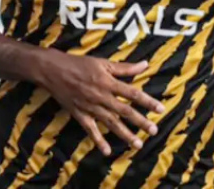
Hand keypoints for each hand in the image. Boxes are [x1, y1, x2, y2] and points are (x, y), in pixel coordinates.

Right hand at [37, 51, 164, 155]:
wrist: (53, 70)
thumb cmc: (79, 63)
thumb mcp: (103, 62)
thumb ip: (125, 67)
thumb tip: (145, 65)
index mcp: (108, 82)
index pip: (132, 93)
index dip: (147, 101)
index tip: (160, 109)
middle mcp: (101, 96)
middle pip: (124, 111)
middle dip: (140, 121)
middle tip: (154, 130)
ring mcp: (90, 107)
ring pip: (110, 123)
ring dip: (125, 134)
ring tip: (138, 144)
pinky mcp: (79, 114)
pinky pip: (90, 130)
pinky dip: (98, 141)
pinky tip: (107, 151)